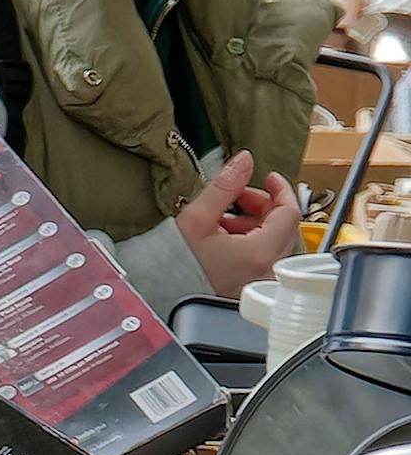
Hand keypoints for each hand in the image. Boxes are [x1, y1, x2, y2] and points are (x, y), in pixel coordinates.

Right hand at [175, 150, 300, 296]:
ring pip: (276, 240)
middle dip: (263, 205)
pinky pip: (267, 256)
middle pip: (284, 226)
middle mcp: (268, 269)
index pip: (289, 213)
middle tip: (238, 197)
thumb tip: (244, 161)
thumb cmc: (176, 264)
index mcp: (259, 253)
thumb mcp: (197, 217)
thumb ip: (225, 185)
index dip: (280, 189)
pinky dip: (253, 240)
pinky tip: (227, 237)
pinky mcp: (256, 285)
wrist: (164, 293)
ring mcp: (264, 279)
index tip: (268, 177)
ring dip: (256, 222)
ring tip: (225, 219)